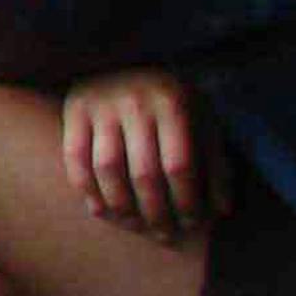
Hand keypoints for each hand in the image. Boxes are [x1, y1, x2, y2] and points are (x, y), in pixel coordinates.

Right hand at [63, 66, 222, 241]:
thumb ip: (215, 164)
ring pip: (107, 170)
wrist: (129, 61)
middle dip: (155, 213)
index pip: (179, 167)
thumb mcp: (203, 123)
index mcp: (173, 102)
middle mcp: (135, 100)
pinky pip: (75, 159)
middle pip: (144, 173)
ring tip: (135, 225)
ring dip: (121, 208)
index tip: (191, 223)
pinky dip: (87, 190)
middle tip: (163, 234)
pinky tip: (102, 210)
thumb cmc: (173, 102)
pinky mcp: (74, 108)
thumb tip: (220, 210)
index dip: (186, 202)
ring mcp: (101, 102)